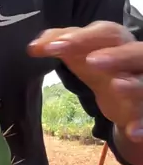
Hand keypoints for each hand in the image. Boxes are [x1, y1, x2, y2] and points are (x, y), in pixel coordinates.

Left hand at [28, 21, 142, 141]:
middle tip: (92, 62)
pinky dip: (140, 124)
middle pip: (135, 53)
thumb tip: (32, 47)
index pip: (106, 32)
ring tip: (116, 87)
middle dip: (115, 56)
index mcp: (118, 40)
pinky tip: (132, 131)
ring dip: (132, 85)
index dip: (82, 38)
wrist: (124, 93)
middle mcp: (136, 59)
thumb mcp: (79, 52)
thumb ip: (57, 43)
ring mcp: (142, 84)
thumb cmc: (100, 65)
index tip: (57, 47)